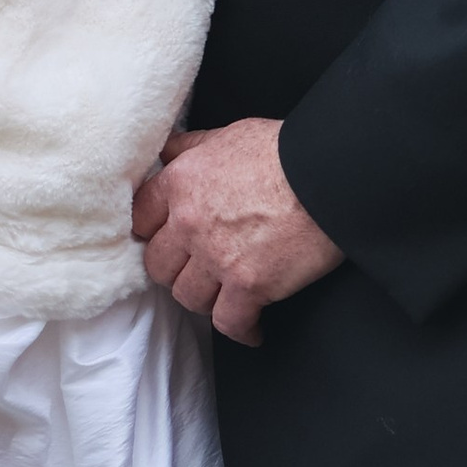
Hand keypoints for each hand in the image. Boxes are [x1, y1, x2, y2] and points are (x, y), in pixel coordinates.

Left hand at [133, 120, 342, 345]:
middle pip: (158, 265)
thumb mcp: (228, 135)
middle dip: (175, 269)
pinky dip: (242, 330)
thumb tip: (168, 153)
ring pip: (187, 297)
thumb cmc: (284, 151)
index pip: (139, 219)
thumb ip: (192, 149)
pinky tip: (252, 328)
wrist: (327, 174)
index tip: (163, 242)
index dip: (151, 233)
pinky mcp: (249, 286)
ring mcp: (217, 258)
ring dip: (205, 299)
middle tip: (194, 270)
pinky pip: (229, 324)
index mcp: (181, 183)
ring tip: (222, 296)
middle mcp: (190, 223)